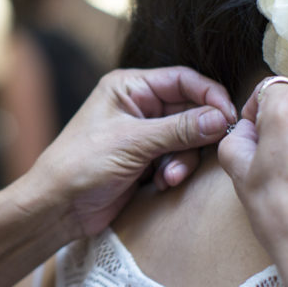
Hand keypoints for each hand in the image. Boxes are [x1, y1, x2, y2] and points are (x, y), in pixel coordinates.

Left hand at [26, 66, 235, 237]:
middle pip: (190, 110)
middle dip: (196, 135)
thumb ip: (179, 129)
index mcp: (129, 87)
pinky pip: (176, 159)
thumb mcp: (133, 142)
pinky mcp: (145, 160)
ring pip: (186, 139)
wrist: (58, 207)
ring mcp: (142, 134)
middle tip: (207, 150)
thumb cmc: (81, 164)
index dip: (209, 96)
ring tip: (169, 176)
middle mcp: (138, 105)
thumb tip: (221, 118)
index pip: (182, 80)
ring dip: (183, 159)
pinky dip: (174, 171)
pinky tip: (161, 183)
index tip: (229, 116)